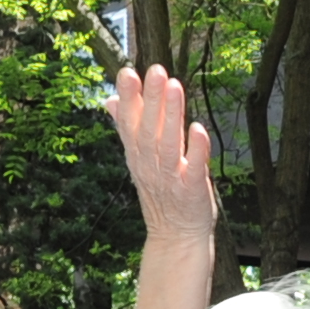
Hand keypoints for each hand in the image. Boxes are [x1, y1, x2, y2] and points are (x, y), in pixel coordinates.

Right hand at [109, 66, 215, 243]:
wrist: (175, 237)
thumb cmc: (162, 193)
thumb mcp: (139, 160)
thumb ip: (128, 128)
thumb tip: (111, 100)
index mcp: (138, 155)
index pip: (129, 124)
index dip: (129, 99)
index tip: (127, 72)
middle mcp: (151, 165)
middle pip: (148, 130)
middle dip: (151, 101)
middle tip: (155, 71)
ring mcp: (171, 178)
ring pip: (169, 144)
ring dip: (171, 116)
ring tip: (174, 87)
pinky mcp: (191, 190)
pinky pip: (193, 168)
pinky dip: (196, 150)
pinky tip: (198, 128)